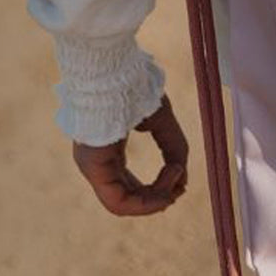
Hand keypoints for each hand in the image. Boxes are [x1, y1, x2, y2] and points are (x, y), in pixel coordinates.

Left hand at [73, 92, 188, 215]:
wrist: (114, 70)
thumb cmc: (133, 88)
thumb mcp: (161, 121)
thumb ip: (173, 148)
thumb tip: (182, 177)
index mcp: (108, 152)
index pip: (128, 186)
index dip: (158, 189)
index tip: (180, 175)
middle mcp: (98, 165)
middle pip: (128, 198)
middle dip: (158, 198)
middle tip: (181, 187)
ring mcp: (93, 168)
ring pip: (124, 205)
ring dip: (156, 199)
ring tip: (176, 180)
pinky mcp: (95, 169)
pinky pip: (119, 202)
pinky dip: (148, 199)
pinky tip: (168, 179)